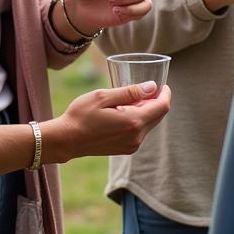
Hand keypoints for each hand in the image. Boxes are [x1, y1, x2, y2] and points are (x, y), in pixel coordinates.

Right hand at [44, 82, 170, 163]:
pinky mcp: (126, 149)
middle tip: (147, 88)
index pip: (162, 107)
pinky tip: (125, 111)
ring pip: (149, 124)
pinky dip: (139, 120)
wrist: (67, 139)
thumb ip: (130, 92)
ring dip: (147, 110)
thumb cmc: (81, 114)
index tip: (162, 84)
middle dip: (156, 101)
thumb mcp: (103, 96)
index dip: (165, 94)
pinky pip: (140, 132)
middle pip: (158, 116)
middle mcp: (137, 137)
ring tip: (133, 98)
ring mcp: (132, 145)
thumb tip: (152, 87)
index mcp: (133, 122)